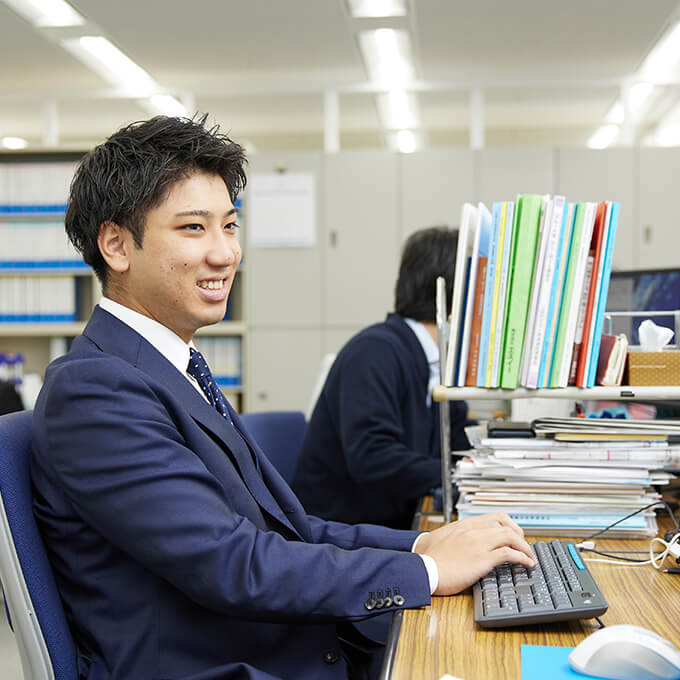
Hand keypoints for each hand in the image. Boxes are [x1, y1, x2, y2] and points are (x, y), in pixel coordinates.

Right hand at [414, 512, 535, 595]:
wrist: (423, 569)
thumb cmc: (427, 557)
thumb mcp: (437, 538)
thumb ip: (448, 535)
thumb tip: (447, 538)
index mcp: (464, 525)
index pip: (494, 517)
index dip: (509, 525)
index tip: (514, 534)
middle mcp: (473, 530)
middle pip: (506, 524)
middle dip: (519, 534)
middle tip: (524, 545)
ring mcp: (479, 543)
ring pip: (511, 537)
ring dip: (525, 546)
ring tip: (530, 556)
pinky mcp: (482, 559)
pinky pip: (509, 554)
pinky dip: (522, 558)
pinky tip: (526, 564)